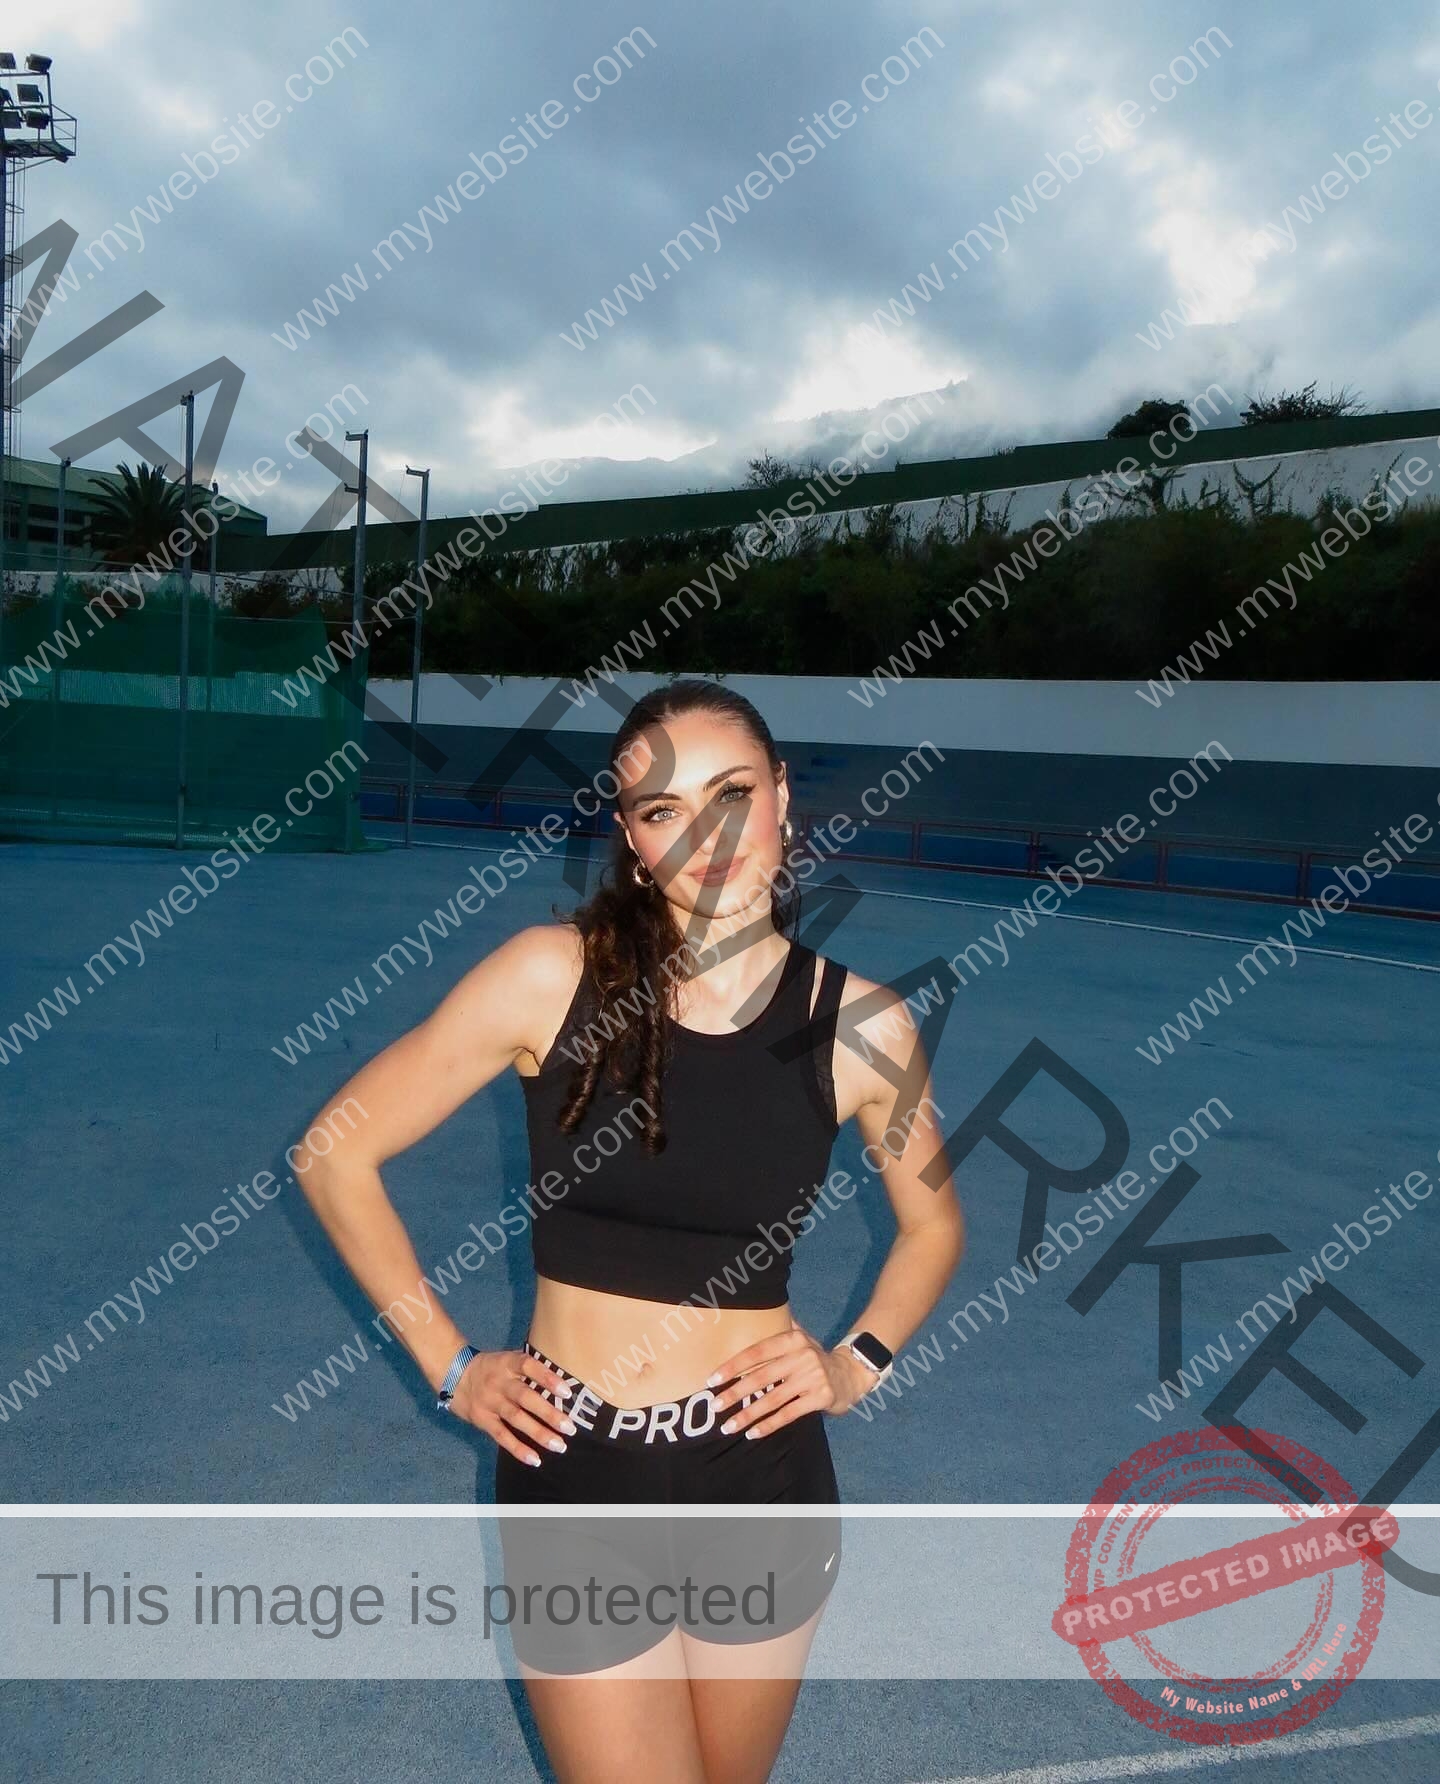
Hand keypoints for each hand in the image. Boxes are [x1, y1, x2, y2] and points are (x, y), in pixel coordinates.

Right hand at [445, 1349, 577, 1467]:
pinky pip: (501, 1436)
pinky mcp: (482, 1419)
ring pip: (516, 1419)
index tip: (567, 1393)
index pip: (529, 1366)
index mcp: (507, 1363)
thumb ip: (528, 1370)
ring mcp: (490, 1402)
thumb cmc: (491, 1368)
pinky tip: (535, 1460)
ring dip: (538, 1433)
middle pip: (525, 1397)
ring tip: (559, 1446)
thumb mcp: (507, 1359)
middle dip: (548, 1413)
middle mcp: (499, 1382)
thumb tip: (562, 1385)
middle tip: (570, 1428)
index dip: (548, 1378)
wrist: (454, 1374)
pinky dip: (518, 1449)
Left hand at [706, 1324, 873, 1439]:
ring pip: (773, 1399)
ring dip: (748, 1414)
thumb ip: (778, 1328)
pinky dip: (769, 1425)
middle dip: (735, 1393)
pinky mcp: (821, 1397)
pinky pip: (789, 1414)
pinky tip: (752, 1433)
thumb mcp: (800, 1338)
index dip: (733, 1366)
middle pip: (761, 1376)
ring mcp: (813, 1377)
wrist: (850, 1374)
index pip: (757, 1352)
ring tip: (728, 1426)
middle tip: (715, 1405)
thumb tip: (750, 1307)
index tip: (712, 1379)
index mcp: (793, 1339)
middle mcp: (803, 1356)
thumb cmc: (814, 1357)